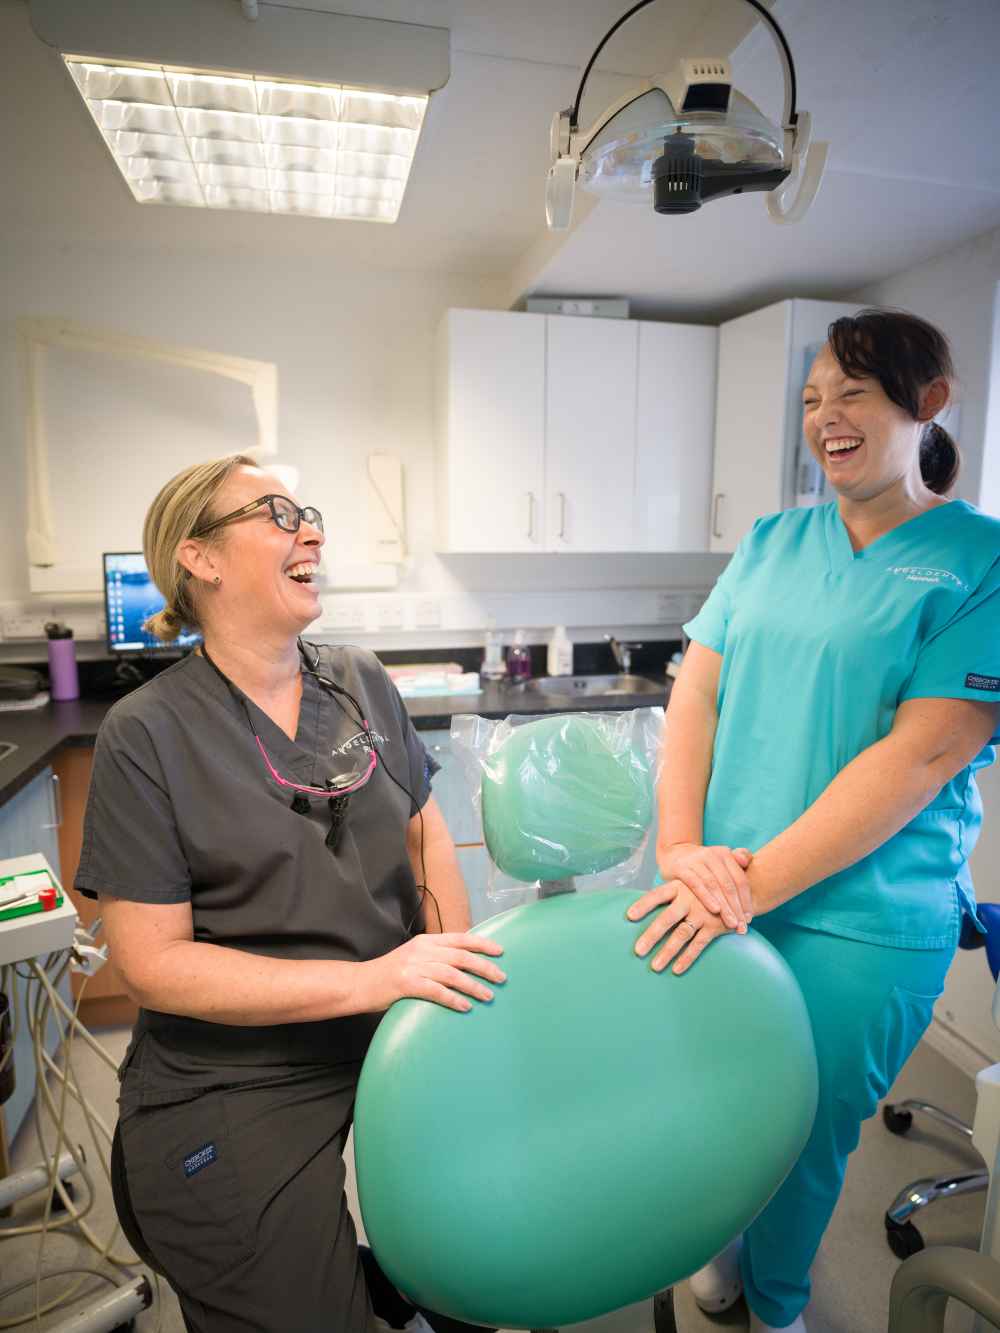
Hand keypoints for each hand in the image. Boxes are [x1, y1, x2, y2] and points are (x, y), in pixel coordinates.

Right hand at [364, 932, 506, 1013]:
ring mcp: (414, 966)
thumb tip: (465, 964)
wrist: (360, 984)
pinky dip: (453, 999)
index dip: (482, 944)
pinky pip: (436, 991)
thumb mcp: (414, 957)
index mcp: (426, 941)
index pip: (460, 939)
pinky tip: (465, 1006)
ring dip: (473, 986)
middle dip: (485, 967)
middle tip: (502, 978)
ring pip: (452, 974)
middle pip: (461, 956)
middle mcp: (422, 950)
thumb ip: (436, 957)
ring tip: (489, 996)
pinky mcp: (406, 984)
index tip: (501, 952)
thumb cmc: (391, 973)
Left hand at [626, 880, 732, 974]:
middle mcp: (689, 899)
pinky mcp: (715, 926)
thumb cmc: (703, 888)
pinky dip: (687, 957)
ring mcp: (703, 913)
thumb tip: (640, 906)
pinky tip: (676, 969)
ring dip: (668, 951)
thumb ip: (669, 894)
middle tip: (638, 951)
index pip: (657, 895)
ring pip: (682, 934)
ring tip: (655, 966)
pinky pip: (699, 944)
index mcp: (679, 887)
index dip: (643, 905)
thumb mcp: (688, 883)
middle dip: (652, 935)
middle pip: (667, 918)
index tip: (629, 916)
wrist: (738, 888)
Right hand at [656, 841, 752, 931]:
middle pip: (729, 885)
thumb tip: (747, 862)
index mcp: (725, 854)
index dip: (746, 900)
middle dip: (737, 908)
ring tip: (732, 923)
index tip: (749, 919)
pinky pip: (696, 884)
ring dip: (724, 907)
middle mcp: (712, 855)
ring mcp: (696, 860)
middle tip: (742, 927)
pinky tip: (715, 910)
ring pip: (714, 886)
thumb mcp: (721, 861)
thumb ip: (738, 860)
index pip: (740, 880)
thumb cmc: (704, 865)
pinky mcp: (681, 867)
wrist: (674, 854)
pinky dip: (707, 897)